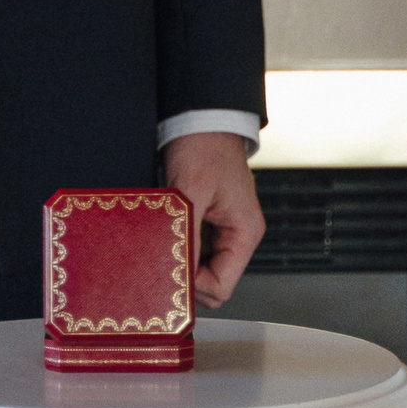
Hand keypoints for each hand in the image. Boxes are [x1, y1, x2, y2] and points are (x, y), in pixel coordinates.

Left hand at [162, 129, 264, 306]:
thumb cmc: (204, 147)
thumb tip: (177, 273)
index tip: (168, 272)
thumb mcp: (192, 191)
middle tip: (161, 260)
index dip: (194, 285)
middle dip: (186, 277)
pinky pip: (194, 252)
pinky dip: (179, 250)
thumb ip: (187, 235)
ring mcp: (224, 232)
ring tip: (161, 245)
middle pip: (212, 283)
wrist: (201, 121)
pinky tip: (165, 237)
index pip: (222, 286)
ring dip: (181, 263)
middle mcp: (238, 237)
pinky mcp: (209, 225)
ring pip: (201, 270)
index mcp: (245, 232)